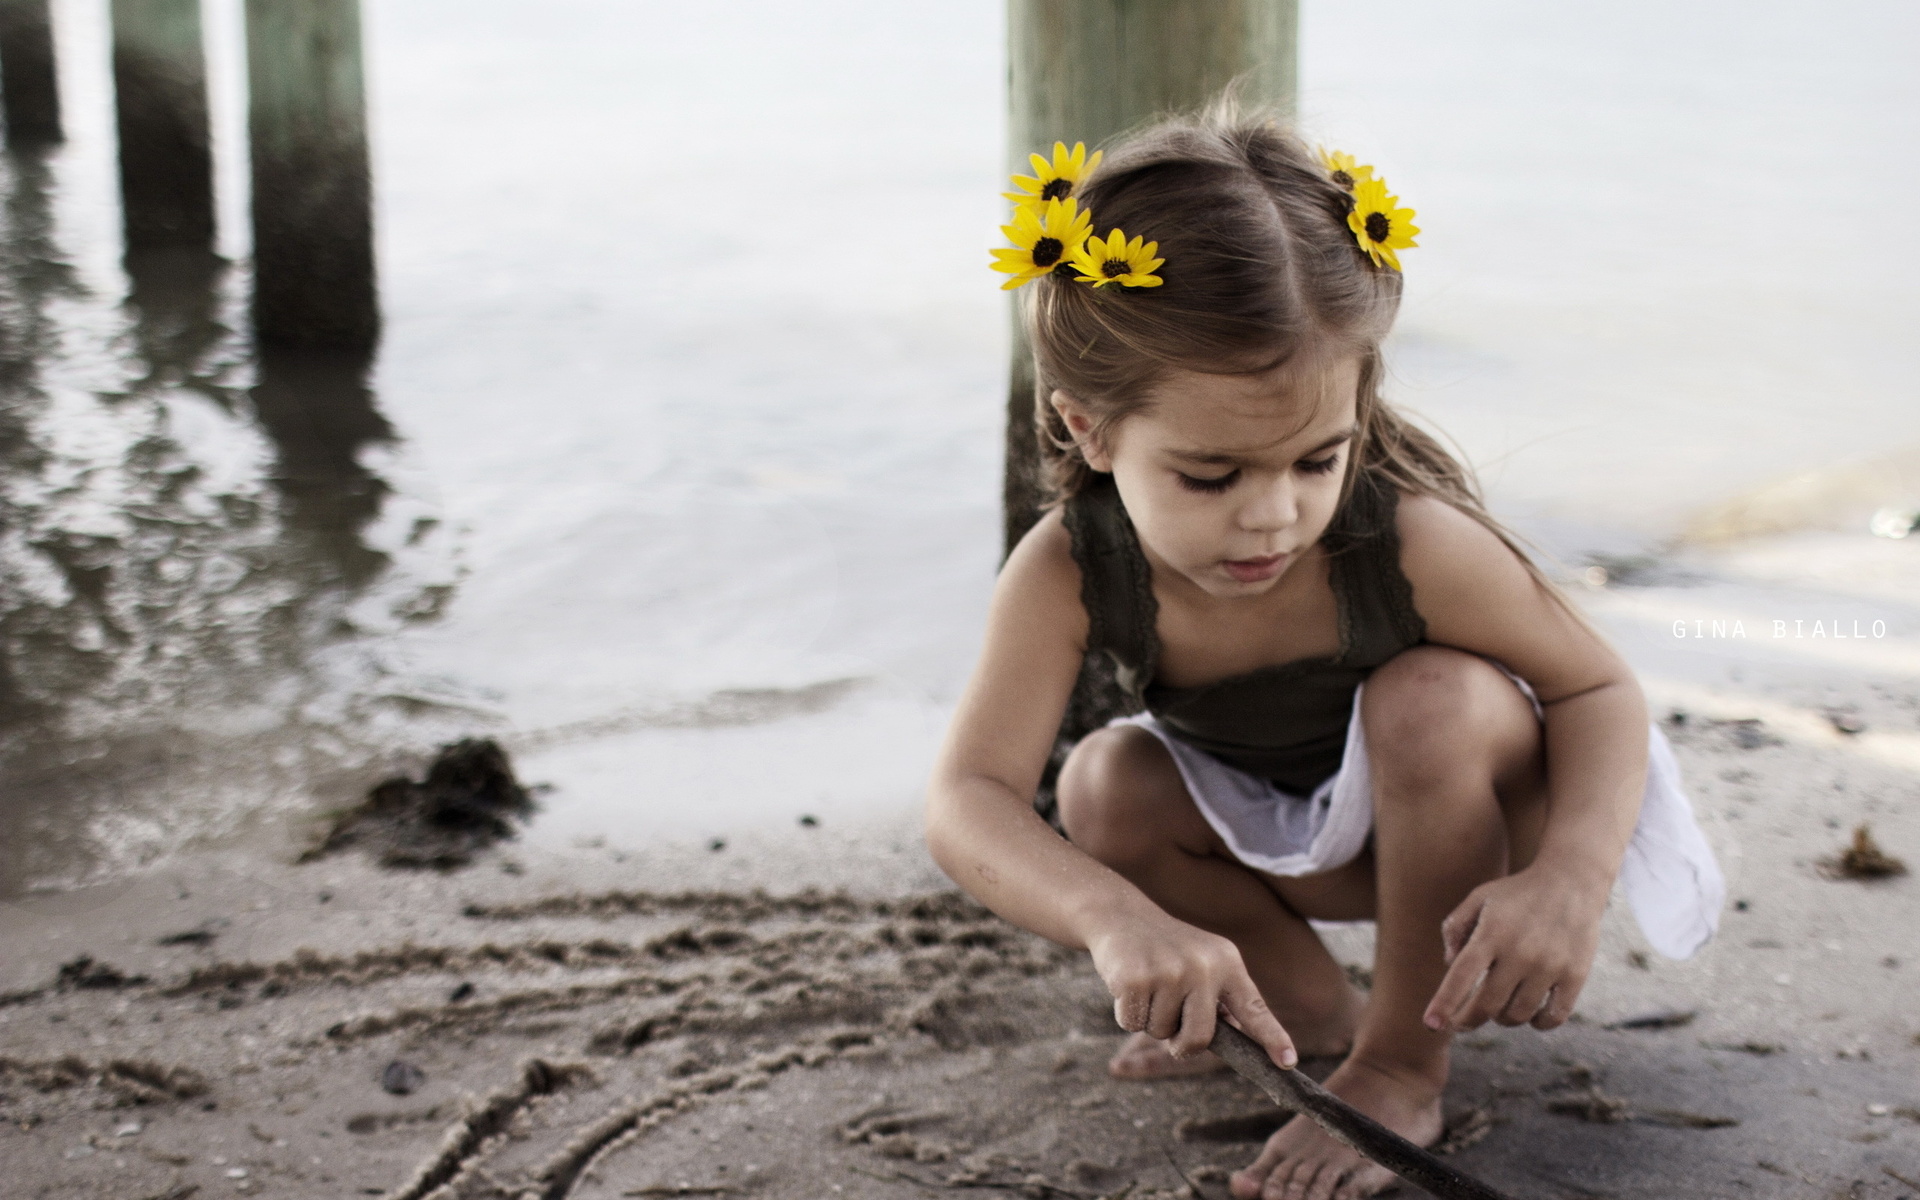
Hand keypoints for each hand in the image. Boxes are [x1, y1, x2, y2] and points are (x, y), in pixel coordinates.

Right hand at [1085, 909, 1297, 1067]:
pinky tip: (1128, 983)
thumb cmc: (1166, 948)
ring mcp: (1169, 972)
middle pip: (1199, 1038)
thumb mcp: (1203, 962)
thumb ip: (1220, 999)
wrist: (1121, 915)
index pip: (1254, 1008)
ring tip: (1149, 985)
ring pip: (1161, 1032)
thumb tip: (1236, 1040)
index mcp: (1227, 963)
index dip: (1272, 1037)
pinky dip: (1126, 1013)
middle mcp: (1203, 967)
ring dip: (1150, 1019)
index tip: (1288, 1061)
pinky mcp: (1135, 978)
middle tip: (1171, 1028)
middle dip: (1182, 1045)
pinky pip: (1132, 1023)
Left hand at [1423, 867, 1607, 1031]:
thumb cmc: (1517, 893)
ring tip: (1498, 1009)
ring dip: (1502, 1019)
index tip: (1431, 1025)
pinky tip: (1530, 1015)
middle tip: (1462, 1023)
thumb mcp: (1479, 898)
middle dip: (1468, 1020)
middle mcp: (1520, 952)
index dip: (1444, 1004)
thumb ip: (1455, 928)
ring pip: (1518, 1015)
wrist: (1571, 880)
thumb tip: (1450, 966)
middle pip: (1487, 1005)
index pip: (1461, 977)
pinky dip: (1538, 1023)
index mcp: (1492, 933)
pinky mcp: (1575, 975)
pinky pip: (1553, 1017)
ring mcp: (1550, 966)